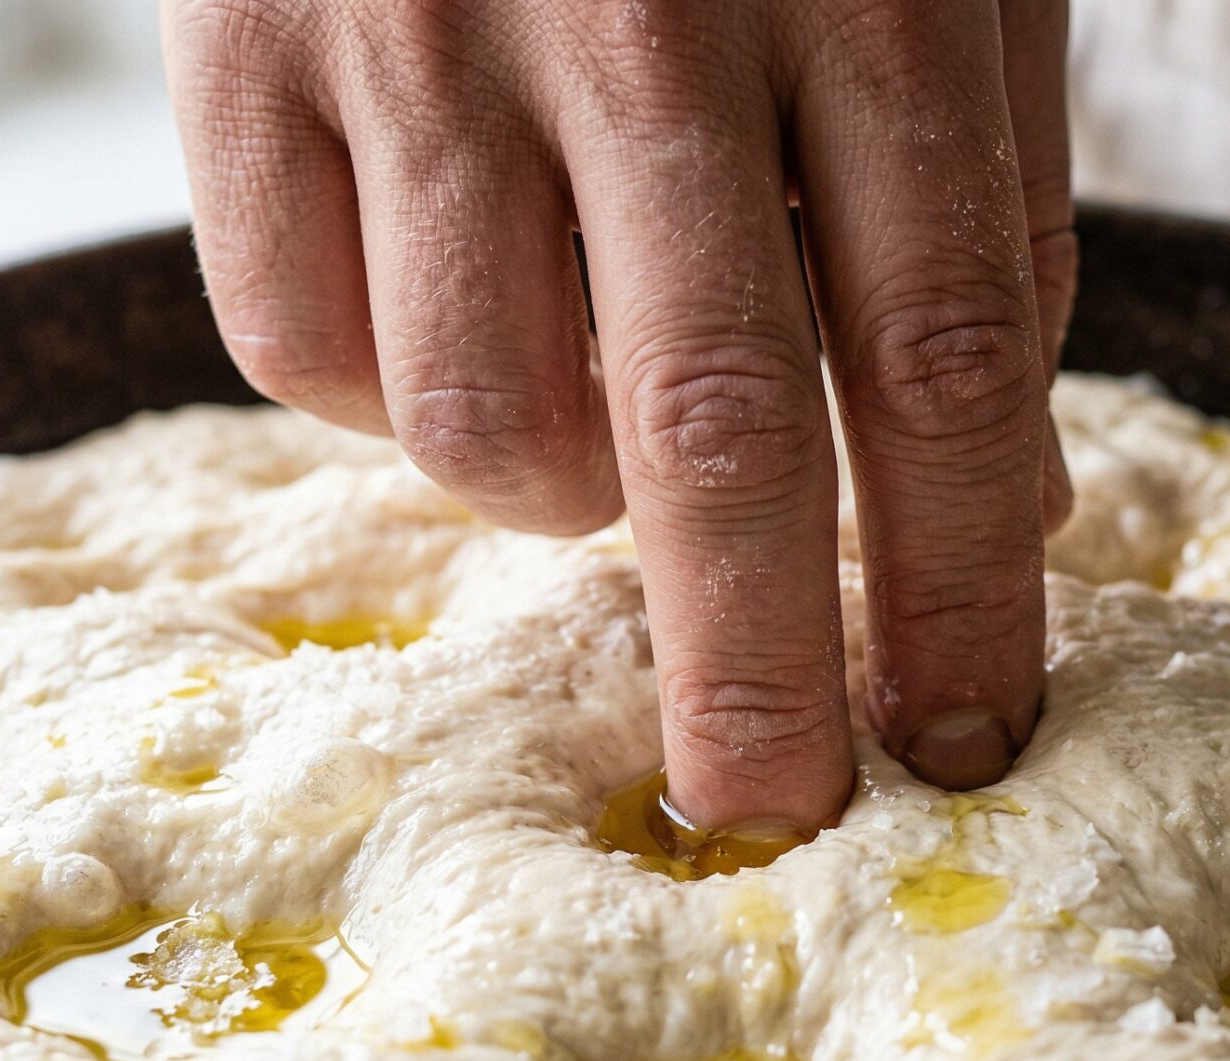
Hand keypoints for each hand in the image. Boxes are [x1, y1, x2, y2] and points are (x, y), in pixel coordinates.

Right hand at [165, 0, 1073, 831]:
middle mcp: (632, 9)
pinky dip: (388, 401)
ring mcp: (413, 26)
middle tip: (771, 811)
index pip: (938, 347)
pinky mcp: (238, 43)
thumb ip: (974, 208)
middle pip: (709, 427)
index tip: (969, 733)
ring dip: (564, 491)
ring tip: (596, 410)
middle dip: (754, 668)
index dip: (959, 576)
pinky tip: (449, 317)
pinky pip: (296, 346)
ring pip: (483, 418)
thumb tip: (991, 503)